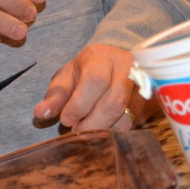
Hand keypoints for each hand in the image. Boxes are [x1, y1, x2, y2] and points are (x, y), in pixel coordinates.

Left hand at [33, 44, 157, 130]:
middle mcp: (126, 67)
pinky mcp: (148, 101)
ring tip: (87, 129)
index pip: (95, 80)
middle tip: (76, 130)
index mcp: (100, 57)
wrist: (113, 64)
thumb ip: (54, 96)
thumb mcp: (65, 78)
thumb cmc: (84, 73)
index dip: (79, 104)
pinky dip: (113, 131)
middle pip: (113, 101)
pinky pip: (133, 123)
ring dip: (102, 129)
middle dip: (90, 122)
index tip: (66, 119)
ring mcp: (142, 84)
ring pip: (125, 115)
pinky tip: (101, 129)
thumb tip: (41, 113)